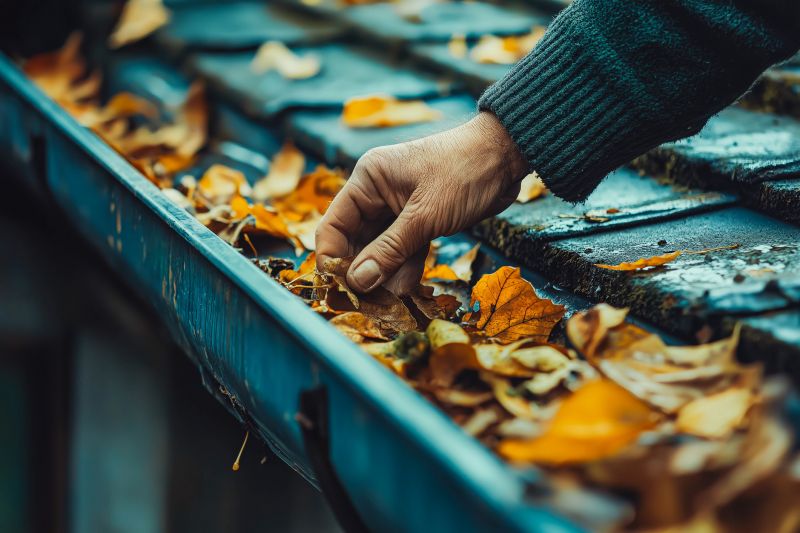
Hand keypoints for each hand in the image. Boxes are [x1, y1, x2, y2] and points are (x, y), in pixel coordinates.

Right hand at [315, 111, 527, 293]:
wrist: (507, 155)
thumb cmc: (464, 172)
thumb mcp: (425, 216)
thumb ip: (390, 250)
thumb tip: (358, 282)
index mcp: (368, 181)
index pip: (333, 226)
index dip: (333, 260)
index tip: (340, 291)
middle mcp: (377, 194)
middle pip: (355, 241)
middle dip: (361, 273)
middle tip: (366, 305)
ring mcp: (399, 208)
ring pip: (380, 249)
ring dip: (384, 276)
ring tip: (388, 304)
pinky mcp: (420, 220)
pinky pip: (403, 250)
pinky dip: (404, 269)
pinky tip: (406, 292)